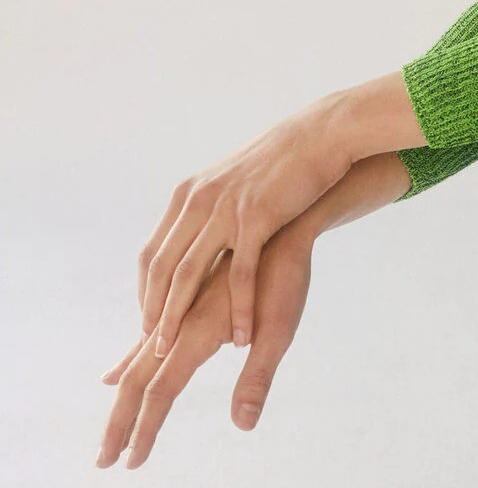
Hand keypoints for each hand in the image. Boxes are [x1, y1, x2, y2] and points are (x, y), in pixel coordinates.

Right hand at [99, 221, 316, 468]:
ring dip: (122, 398)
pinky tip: (117, 372)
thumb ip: (257, 376)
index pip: (160, 392)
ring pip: (137, 360)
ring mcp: (176, 309)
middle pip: (137, 380)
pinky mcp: (182, 300)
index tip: (131, 463)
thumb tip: (243, 424)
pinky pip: (145, 339)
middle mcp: (177, 322)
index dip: (144, 429)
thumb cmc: (286, 278)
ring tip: (111, 429)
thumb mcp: (280, 329)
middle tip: (103, 462)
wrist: (279, 220)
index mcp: (196, 334)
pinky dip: (128, 363)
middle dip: (120, 423)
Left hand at [137, 99, 351, 359]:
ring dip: (176, 315)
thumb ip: (210, 210)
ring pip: (189, 272)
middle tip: (153, 347)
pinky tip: (241, 336)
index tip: (150, 322)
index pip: (153, 252)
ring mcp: (226, 209)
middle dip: (154, 310)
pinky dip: (238, 308)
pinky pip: (241, 272)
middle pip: (163, 266)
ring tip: (173, 350)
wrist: (320, 137)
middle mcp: (199, 201)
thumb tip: (200, 238)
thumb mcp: (232, 183)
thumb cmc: (282, 165)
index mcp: (189, 195)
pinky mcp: (257, 217)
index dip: (147, 291)